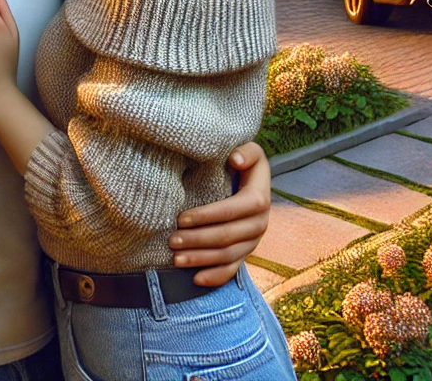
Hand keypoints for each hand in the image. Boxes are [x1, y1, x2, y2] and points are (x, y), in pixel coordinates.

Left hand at [168, 142, 270, 286]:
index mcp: (259, 198)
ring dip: (201, 260)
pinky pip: (233, 270)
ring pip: (227, 256)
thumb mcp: (250, 151)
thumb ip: (246, 151)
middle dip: (197, 240)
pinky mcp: (246, 253)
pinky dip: (216, 277)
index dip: (207, 215)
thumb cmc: (243, 162)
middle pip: (227, 237)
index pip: (233, 210)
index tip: (181, 217)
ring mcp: (253, 242)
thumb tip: (235, 159)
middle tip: (172, 240)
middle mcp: (260, 224)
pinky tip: (196, 279)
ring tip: (176, 259)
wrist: (251, 182)